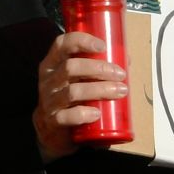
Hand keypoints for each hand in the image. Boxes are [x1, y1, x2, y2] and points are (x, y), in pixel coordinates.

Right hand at [32, 31, 127, 161]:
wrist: (51, 132)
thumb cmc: (70, 99)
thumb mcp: (78, 80)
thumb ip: (95, 68)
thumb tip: (126, 60)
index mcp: (53, 64)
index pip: (62, 44)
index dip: (82, 41)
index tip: (103, 46)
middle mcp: (48, 80)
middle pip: (70, 67)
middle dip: (98, 68)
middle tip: (120, 74)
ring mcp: (48, 101)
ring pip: (72, 91)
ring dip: (99, 90)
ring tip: (120, 91)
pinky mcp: (52, 121)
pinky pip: (67, 116)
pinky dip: (83, 114)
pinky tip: (97, 113)